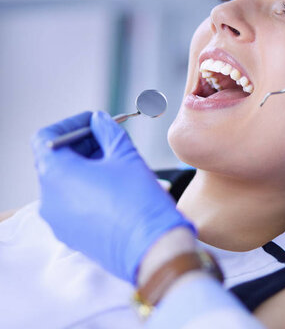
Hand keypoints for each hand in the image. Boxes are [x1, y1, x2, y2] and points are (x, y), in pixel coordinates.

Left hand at [31, 111, 195, 283]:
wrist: (151, 247)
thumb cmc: (139, 201)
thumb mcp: (126, 155)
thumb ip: (109, 131)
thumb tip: (100, 122)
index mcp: (56, 173)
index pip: (47, 138)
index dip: (71, 125)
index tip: (94, 123)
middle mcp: (49, 198)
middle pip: (57, 161)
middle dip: (84, 146)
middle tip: (111, 141)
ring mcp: (58, 220)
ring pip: (67, 184)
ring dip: (90, 169)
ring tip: (122, 166)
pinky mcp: (71, 235)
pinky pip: (75, 205)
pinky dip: (91, 191)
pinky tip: (120, 189)